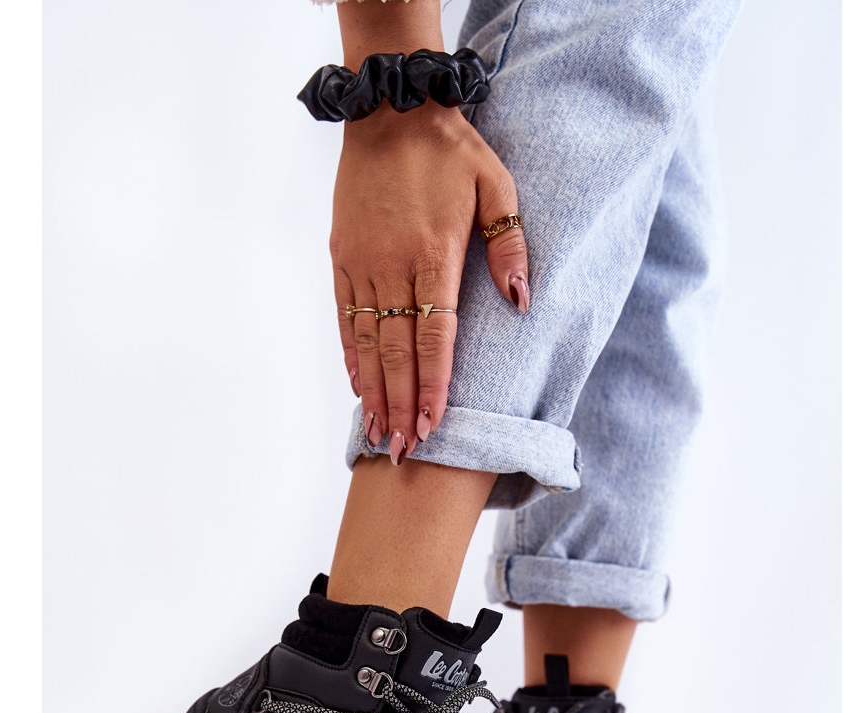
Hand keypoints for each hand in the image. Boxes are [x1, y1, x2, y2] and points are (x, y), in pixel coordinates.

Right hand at [331, 102, 528, 464]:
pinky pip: (344, 317)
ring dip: (373, 392)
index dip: (434, 383)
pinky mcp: (342, 258)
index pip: (434, 335)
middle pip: (397, 351)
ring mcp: (363, 264)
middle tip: (402, 451)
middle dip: (401, 405)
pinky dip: (351, 355)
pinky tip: (358, 386)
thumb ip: (510, 244)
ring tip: (377, 433)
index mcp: (435, 253)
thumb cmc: (452, 152)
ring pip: (367, 341)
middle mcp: (393, 265)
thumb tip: (520, 300)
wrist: (391, 111)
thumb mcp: (496, 186)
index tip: (433, 423)